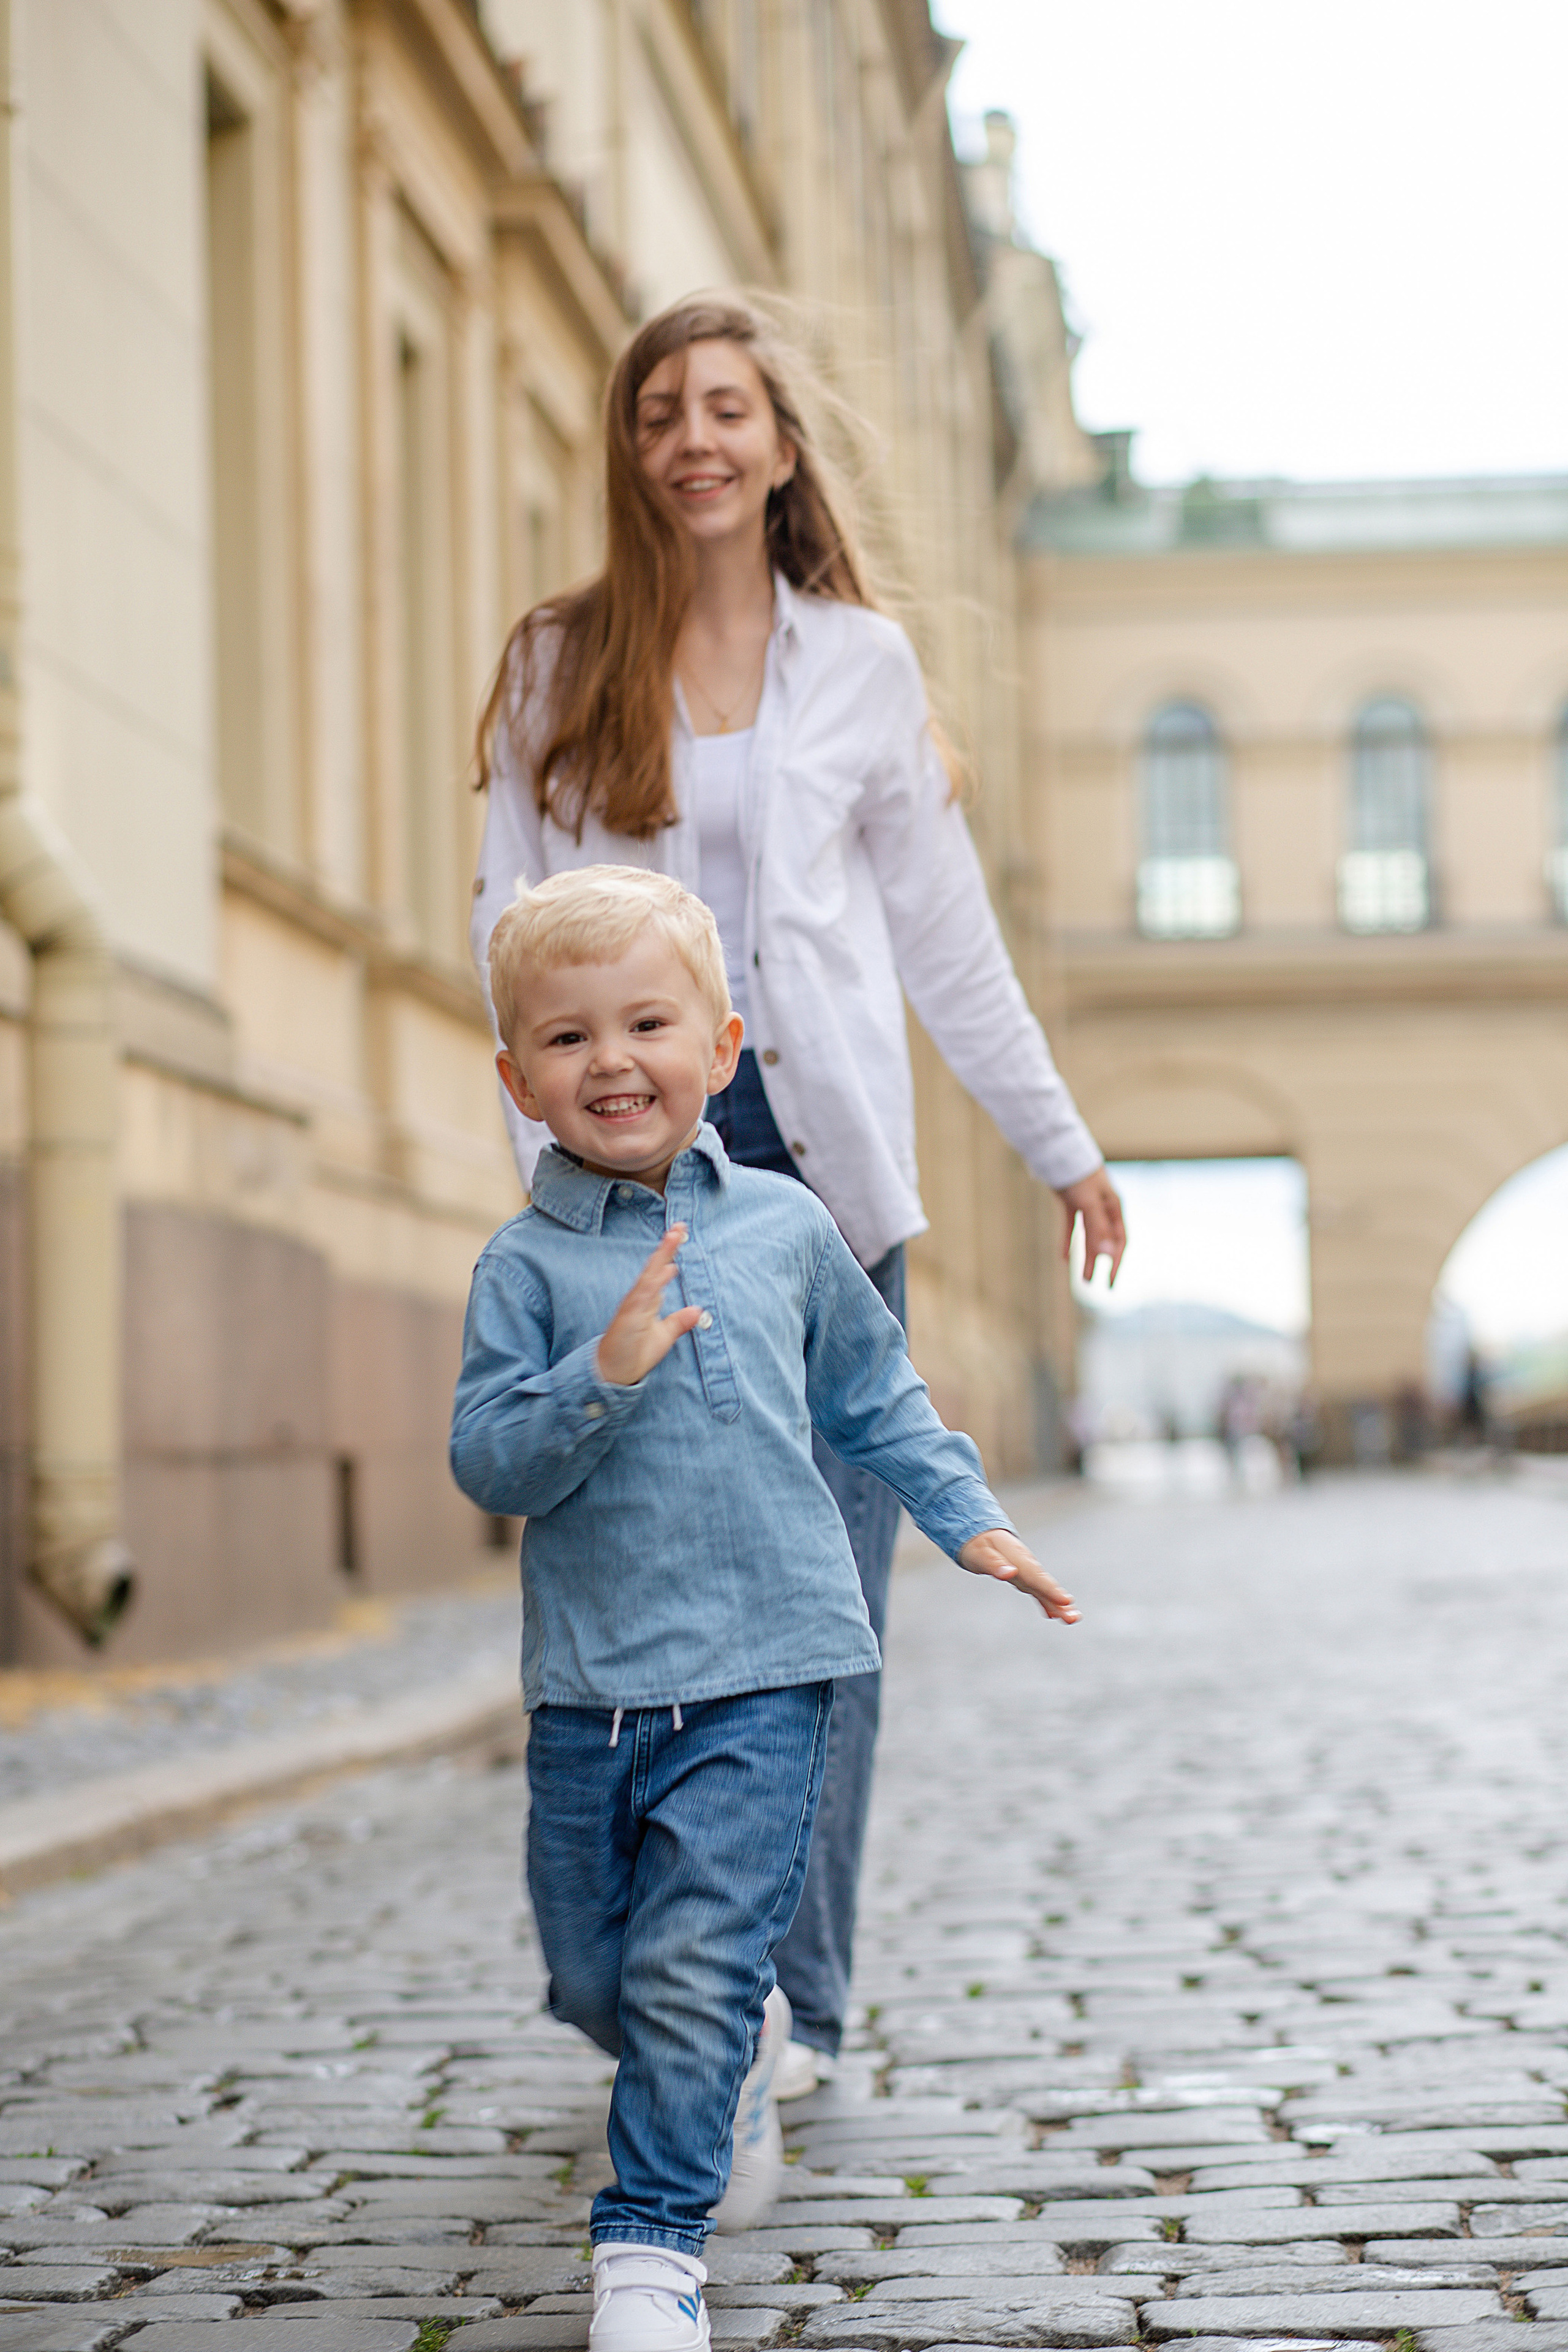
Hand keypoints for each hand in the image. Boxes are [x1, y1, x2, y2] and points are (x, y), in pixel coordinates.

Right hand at [596, 1227, 702, 1386]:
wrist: (614, 1372)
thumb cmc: (635, 1352)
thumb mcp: (665, 1336)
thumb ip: (680, 1322)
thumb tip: (699, 1310)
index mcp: (647, 1299)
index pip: (659, 1270)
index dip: (669, 1252)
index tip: (679, 1232)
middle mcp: (639, 1298)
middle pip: (654, 1267)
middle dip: (666, 1247)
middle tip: (679, 1227)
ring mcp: (633, 1306)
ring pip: (648, 1277)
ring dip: (660, 1258)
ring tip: (672, 1239)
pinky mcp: (628, 1318)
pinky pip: (641, 1297)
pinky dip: (653, 1283)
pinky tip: (664, 1271)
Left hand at [958, 1528, 1079, 1622]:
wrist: (978, 1532)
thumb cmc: (978, 1544)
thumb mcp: (981, 1553)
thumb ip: (995, 1564)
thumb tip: (1010, 1573)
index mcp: (1018, 1557)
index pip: (1035, 1575)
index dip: (1050, 1589)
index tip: (1065, 1601)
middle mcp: (1026, 1565)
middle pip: (1044, 1584)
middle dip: (1059, 1601)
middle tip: (1074, 1617)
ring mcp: (1027, 1571)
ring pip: (1044, 1589)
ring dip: (1058, 1604)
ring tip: (1072, 1618)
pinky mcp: (1024, 1577)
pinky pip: (1037, 1591)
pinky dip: (1045, 1602)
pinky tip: (1053, 1615)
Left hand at [1058, 1167, 1125, 1287]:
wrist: (1059, 1152)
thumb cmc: (1079, 1176)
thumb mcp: (1089, 1204)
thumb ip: (1098, 1229)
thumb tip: (1107, 1256)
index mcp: (1114, 1208)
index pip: (1119, 1241)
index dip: (1115, 1262)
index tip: (1110, 1283)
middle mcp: (1103, 1208)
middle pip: (1105, 1242)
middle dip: (1101, 1264)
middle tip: (1097, 1286)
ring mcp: (1086, 1205)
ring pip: (1088, 1237)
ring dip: (1086, 1257)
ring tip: (1082, 1278)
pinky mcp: (1070, 1202)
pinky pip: (1071, 1227)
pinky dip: (1068, 1242)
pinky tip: (1063, 1258)